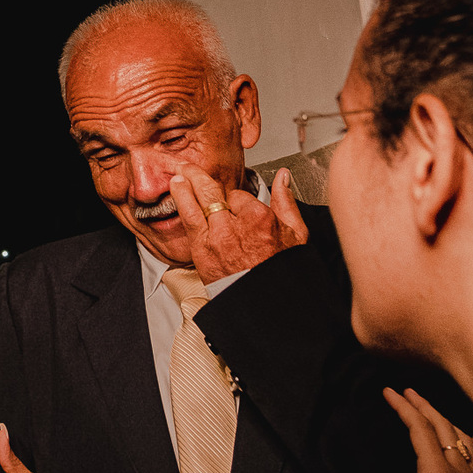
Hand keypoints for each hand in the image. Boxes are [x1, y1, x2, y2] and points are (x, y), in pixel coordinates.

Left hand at [169, 166, 307, 282]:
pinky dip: (181, 204)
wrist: (266, 305)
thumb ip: (286, 201)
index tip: (236, 205)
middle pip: (211, 191)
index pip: (239, 194)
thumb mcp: (296, 234)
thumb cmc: (281, 271)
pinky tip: (177, 194)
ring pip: (195, 202)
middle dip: (198, 176)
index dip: (236, 199)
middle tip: (189, 168)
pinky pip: (188, 221)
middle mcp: (235, 226)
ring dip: (184, 185)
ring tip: (178, 175)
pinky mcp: (202, 252)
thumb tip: (282, 177)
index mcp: (260, 219)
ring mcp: (216, 238)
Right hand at [347, 386, 472, 472]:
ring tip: (434, 414)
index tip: (389, 392)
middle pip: (442, 425)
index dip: (404, 407)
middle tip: (408, 393)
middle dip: (423, 405)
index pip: (419, 428)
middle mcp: (459, 469)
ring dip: (446, 420)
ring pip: (463, 436)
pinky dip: (472, 442)